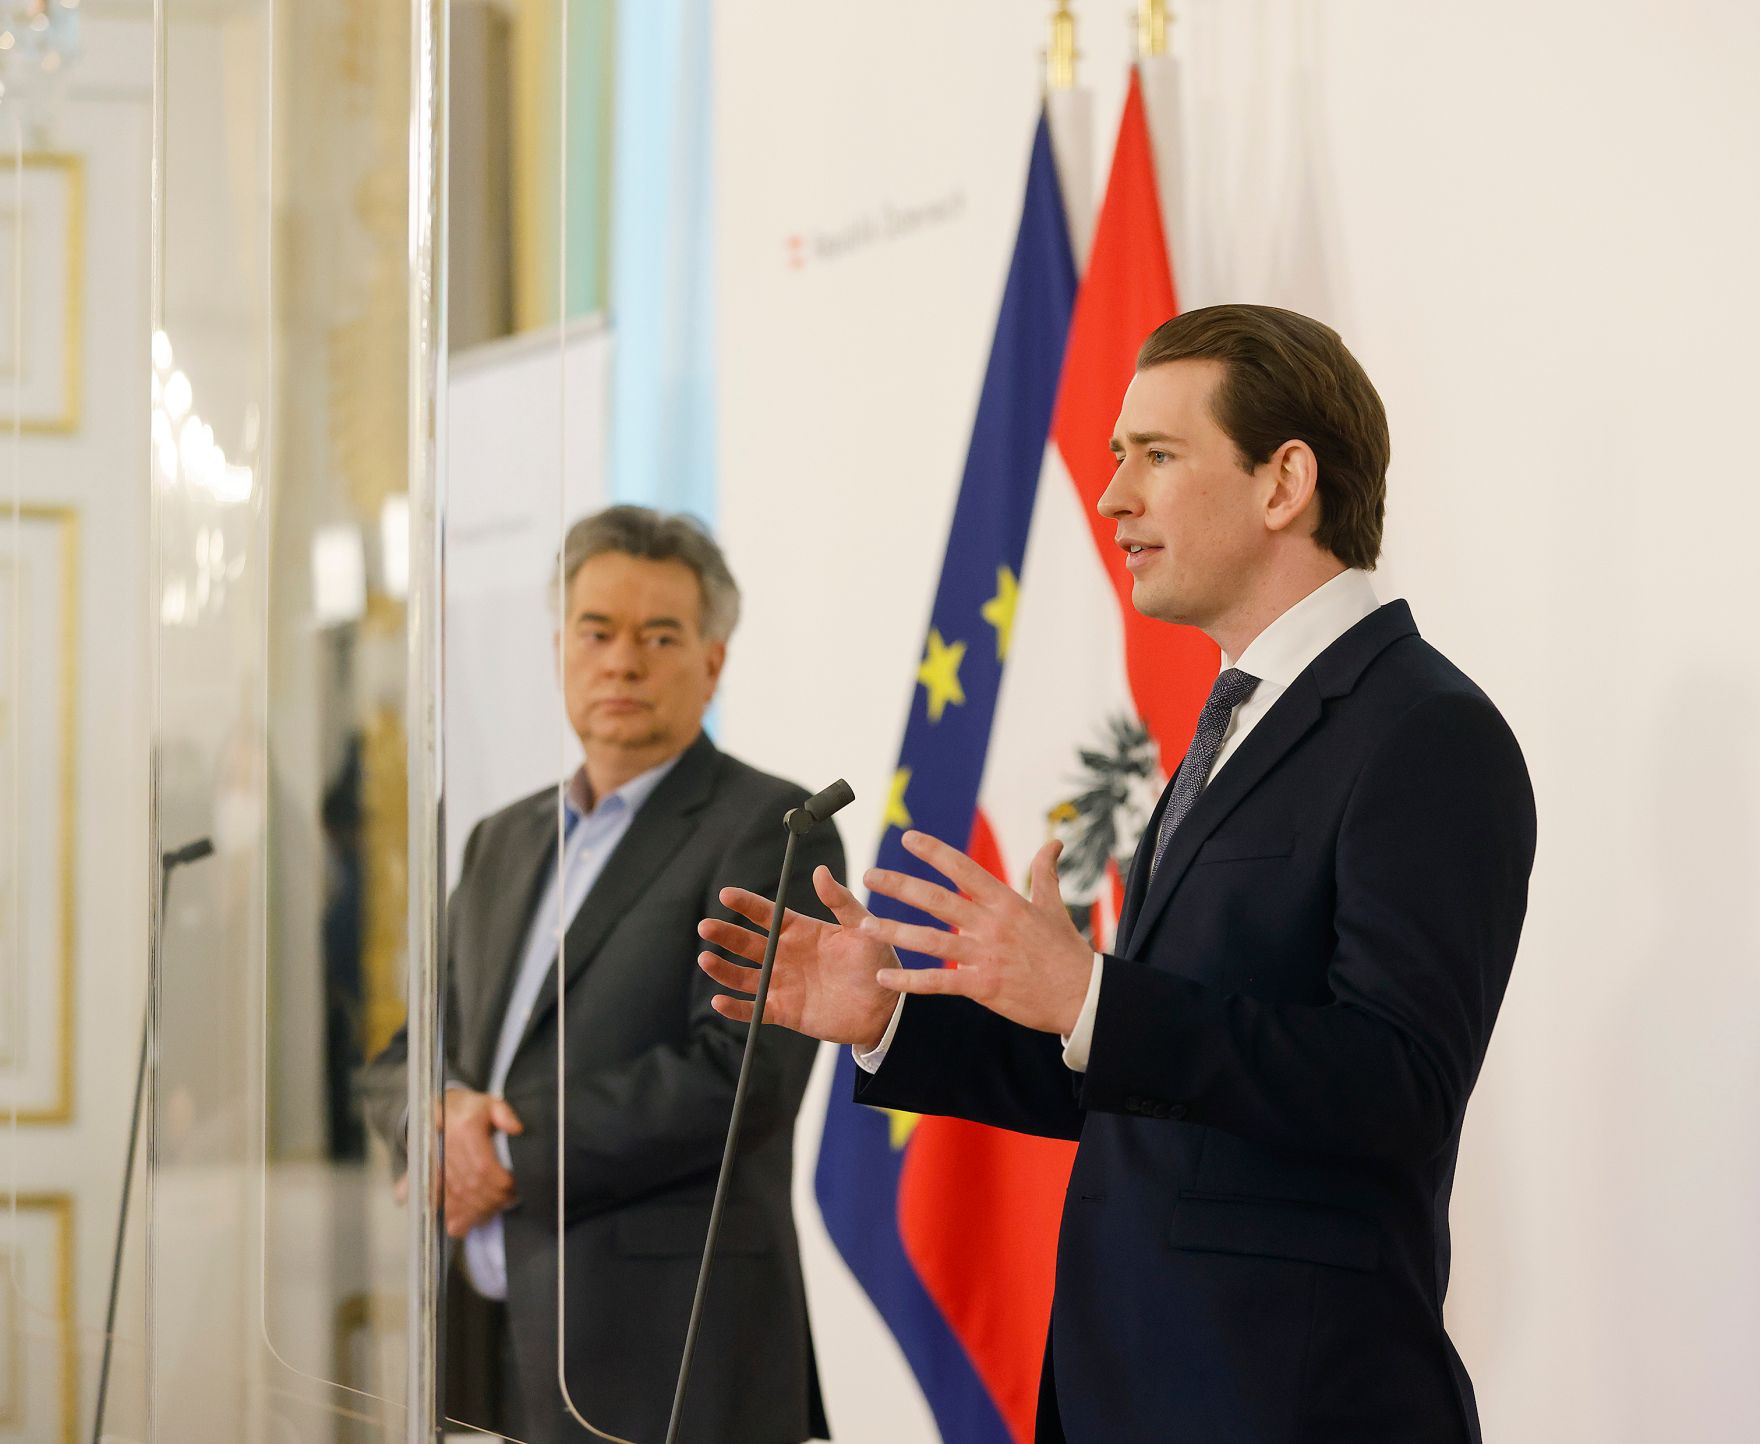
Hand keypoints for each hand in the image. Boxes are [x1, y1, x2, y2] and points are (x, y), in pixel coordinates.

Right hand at [438, 1087, 523, 1237]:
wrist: (443, 1109)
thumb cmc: (472, 1109)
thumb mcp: (492, 1104)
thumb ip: (505, 1114)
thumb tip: (517, 1128)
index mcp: (465, 1129)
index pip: (484, 1166)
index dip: (501, 1183)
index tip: (515, 1189)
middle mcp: (449, 1147)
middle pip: (472, 1185)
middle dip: (492, 1199)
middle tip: (508, 1202)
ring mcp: (437, 1162)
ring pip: (457, 1195)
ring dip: (476, 1210)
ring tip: (492, 1213)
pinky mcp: (431, 1174)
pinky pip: (440, 1199)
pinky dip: (452, 1214)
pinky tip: (463, 1226)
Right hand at [698, 865, 901, 1050]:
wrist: (885, 1008)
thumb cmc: (876, 964)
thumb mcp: (861, 929)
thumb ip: (840, 901)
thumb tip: (820, 871)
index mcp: (801, 932)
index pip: (767, 915)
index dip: (746, 905)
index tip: (726, 894)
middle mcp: (786, 956)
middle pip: (748, 943)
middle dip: (726, 934)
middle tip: (706, 926)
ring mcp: (783, 984)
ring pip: (744, 975)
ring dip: (723, 968)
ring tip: (706, 959)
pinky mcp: (784, 1011)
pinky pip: (754, 1009)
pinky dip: (736, 1007)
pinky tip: (719, 1001)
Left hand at [860, 830, 1092, 1035]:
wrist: (1081, 995)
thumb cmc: (1067, 950)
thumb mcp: (1054, 906)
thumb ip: (1045, 872)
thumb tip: (1054, 842)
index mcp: (1006, 901)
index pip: (963, 868)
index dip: (934, 851)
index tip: (907, 838)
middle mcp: (991, 924)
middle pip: (936, 899)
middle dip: (899, 885)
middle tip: (869, 874)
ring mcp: (985, 955)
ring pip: (930, 940)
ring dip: (894, 931)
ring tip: (863, 925)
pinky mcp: (982, 985)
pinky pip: (938, 981)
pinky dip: (909, 979)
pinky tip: (884, 975)